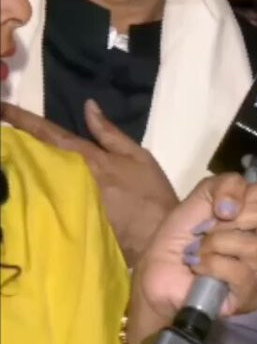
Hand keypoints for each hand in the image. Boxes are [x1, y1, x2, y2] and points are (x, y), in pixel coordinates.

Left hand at [0, 98, 178, 262]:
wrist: (154, 237)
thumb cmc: (150, 193)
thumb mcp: (138, 156)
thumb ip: (109, 133)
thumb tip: (89, 106)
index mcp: (87, 158)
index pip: (48, 133)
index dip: (22, 119)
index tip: (1, 108)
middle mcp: (68, 176)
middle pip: (33, 154)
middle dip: (15, 139)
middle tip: (0, 126)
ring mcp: (61, 198)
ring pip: (33, 173)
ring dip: (19, 160)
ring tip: (9, 150)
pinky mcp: (62, 216)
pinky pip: (41, 193)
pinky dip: (30, 182)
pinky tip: (23, 179)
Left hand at [126, 174, 256, 343]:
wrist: (158, 271)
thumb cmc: (183, 234)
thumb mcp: (203, 195)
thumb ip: (227, 184)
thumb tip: (232, 209)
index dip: (254, 193)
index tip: (227, 207)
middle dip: (232, 219)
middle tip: (210, 230)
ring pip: (255, 246)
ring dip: (216, 244)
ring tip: (200, 251)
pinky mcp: (252, 296)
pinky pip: (242, 273)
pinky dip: (212, 265)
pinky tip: (199, 267)